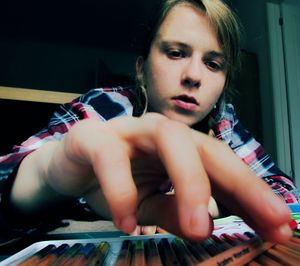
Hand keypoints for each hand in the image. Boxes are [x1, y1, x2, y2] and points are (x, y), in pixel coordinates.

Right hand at [14, 113, 291, 242]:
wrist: (68, 168)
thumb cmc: (114, 182)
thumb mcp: (150, 204)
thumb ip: (177, 211)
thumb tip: (207, 229)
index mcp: (178, 148)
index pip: (222, 165)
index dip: (252, 192)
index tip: (281, 225)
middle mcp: (159, 133)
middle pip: (205, 145)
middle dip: (238, 182)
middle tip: (265, 222)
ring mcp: (127, 130)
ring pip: (168, 136)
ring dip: (188, 181)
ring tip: (197, 227)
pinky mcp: (94, 137)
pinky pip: (111, 158)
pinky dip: (121, 191)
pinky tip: (127, 222)